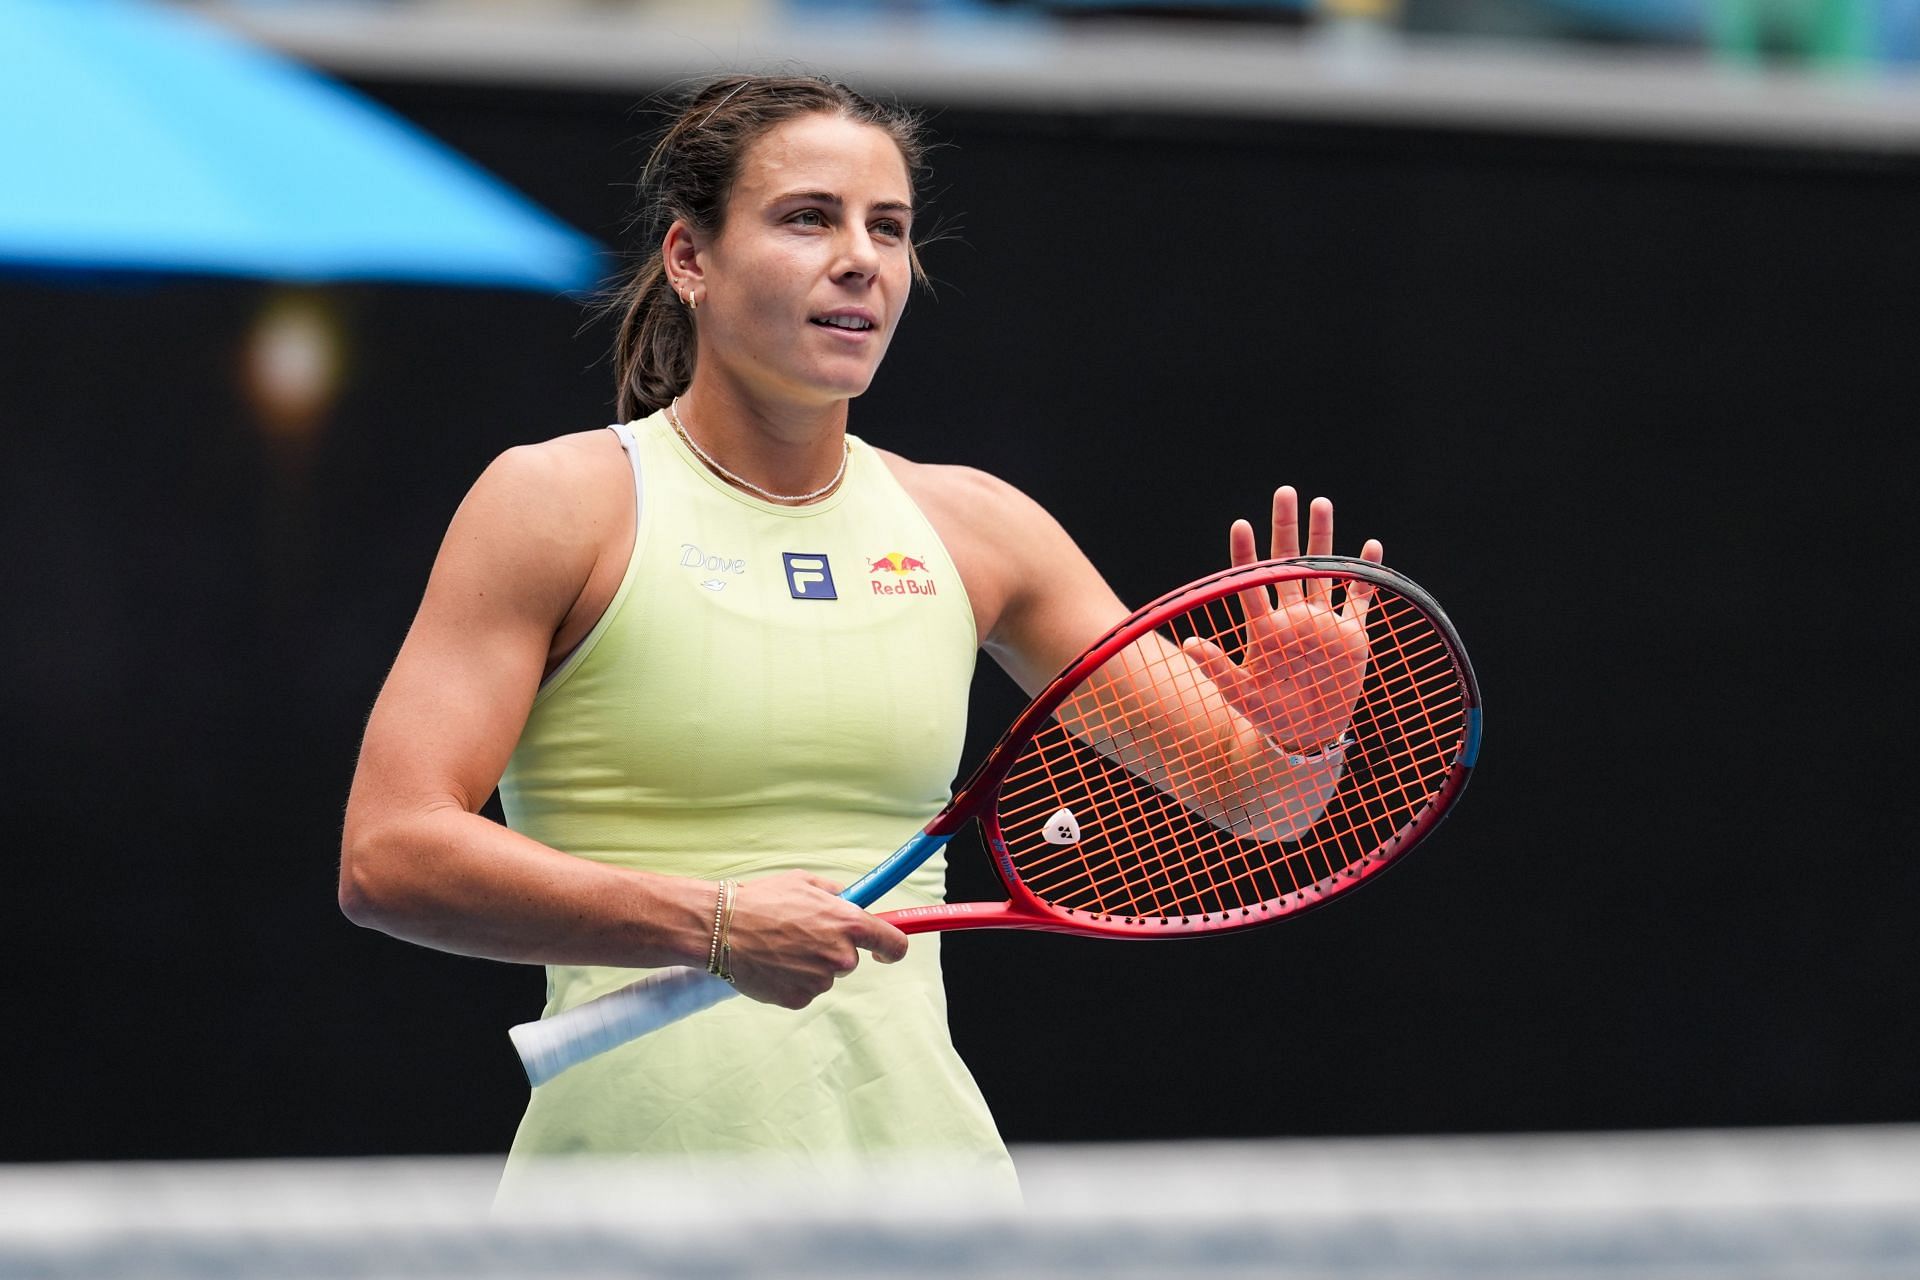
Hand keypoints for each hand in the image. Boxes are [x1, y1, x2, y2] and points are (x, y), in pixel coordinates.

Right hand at [721, 871, 908, 1009]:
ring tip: (778, 946)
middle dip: (831, 950)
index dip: (892, 948)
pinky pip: (803, 990)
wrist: (722, 929)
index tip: (885, 950)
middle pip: (850, 961)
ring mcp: (820, 981)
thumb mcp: (805, 882)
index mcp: (848, 924)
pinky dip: (791, 980)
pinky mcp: (799, 999)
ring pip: (824, 975)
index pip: (894, 943)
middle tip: (800, 935)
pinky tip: (771, 963)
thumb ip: (835, 895)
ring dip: (808, 965)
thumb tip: (848, 901)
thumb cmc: (762, 900)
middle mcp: (840, 957)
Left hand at [1181, 486, 1382, 752]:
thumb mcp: (1240, 695)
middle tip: (1285, 491)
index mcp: (1265, 626)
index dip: (1246, 554)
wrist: (1305, 735)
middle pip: (1290, 563)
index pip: (1253, 581)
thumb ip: (1217, 669)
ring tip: (1322, 503)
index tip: (1240, 524)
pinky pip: (1360, 599)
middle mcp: (1293, 616)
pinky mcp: (1351, 636)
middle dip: (1287, 528)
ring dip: (1325, 539)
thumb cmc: (1267, 715)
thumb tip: (1188, 644)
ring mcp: (1323, 623)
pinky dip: (1367, 575)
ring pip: (1324, 571)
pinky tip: (1372, 548)